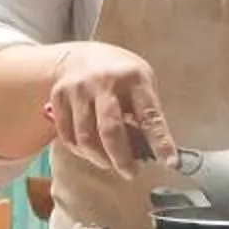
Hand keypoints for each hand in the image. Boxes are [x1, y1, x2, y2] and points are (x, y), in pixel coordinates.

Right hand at [42, 42, 176, 177]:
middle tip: (131, 173)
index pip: (149, 115)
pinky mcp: (58, 98)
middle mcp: (104, 82)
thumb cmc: (120, 76)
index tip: (170, 163)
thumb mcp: (140, 83)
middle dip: (122, 159)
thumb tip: (149, 153)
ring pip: (86, 139)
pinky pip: (69, 137)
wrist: (80, 56)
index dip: (160, 142)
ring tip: (111, 162)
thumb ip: (144, 114)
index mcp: (134, 78)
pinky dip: (82, 152)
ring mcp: (78, 90)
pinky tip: (93, 151)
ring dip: (101, 159)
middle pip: (110, 131)